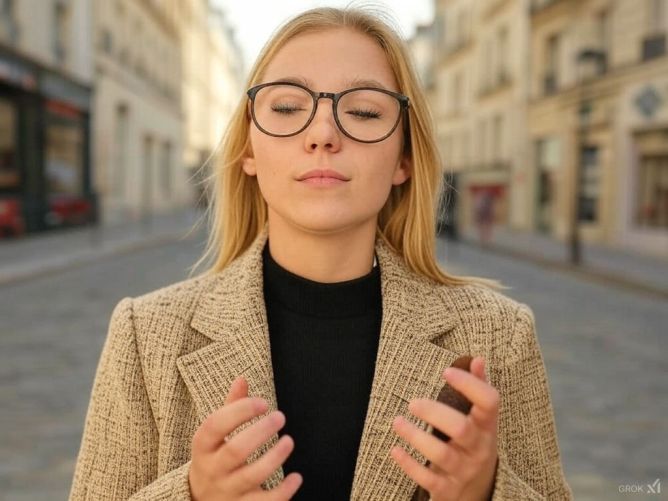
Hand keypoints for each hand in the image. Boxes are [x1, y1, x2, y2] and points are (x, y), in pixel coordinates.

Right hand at [188, 376, 302, 499]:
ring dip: (275, 457)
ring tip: (289, 441)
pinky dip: (284, 491)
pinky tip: (297, 477)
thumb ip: (231, 407)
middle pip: (236, 450)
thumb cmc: (215, 458)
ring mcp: (228, 492)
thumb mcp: (215, 435)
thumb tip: (242, 379)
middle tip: (280, 416)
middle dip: (261, 431)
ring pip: (252, 476)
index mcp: (203, 446)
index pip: (215, 425)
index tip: (263, 402)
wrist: (201, 500)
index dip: (239, 411)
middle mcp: (213, 470)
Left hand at [390, 357, 498, 500]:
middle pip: (461, 428)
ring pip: (442, 454)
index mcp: (487, 426)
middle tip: (413, 403)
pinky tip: (395, 449)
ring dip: (416, 437)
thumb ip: (479, 390)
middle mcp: (478, 448)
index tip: (447, 371)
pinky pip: (427, 479)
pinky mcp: (446, 489)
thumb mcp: (482, 421)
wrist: (479, 493)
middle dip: (435, 413)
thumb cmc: (475, 444)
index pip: (489, 402)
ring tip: (398, 422)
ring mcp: (463, 470)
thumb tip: (478, 359)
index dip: (470, 385)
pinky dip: (409, 464)